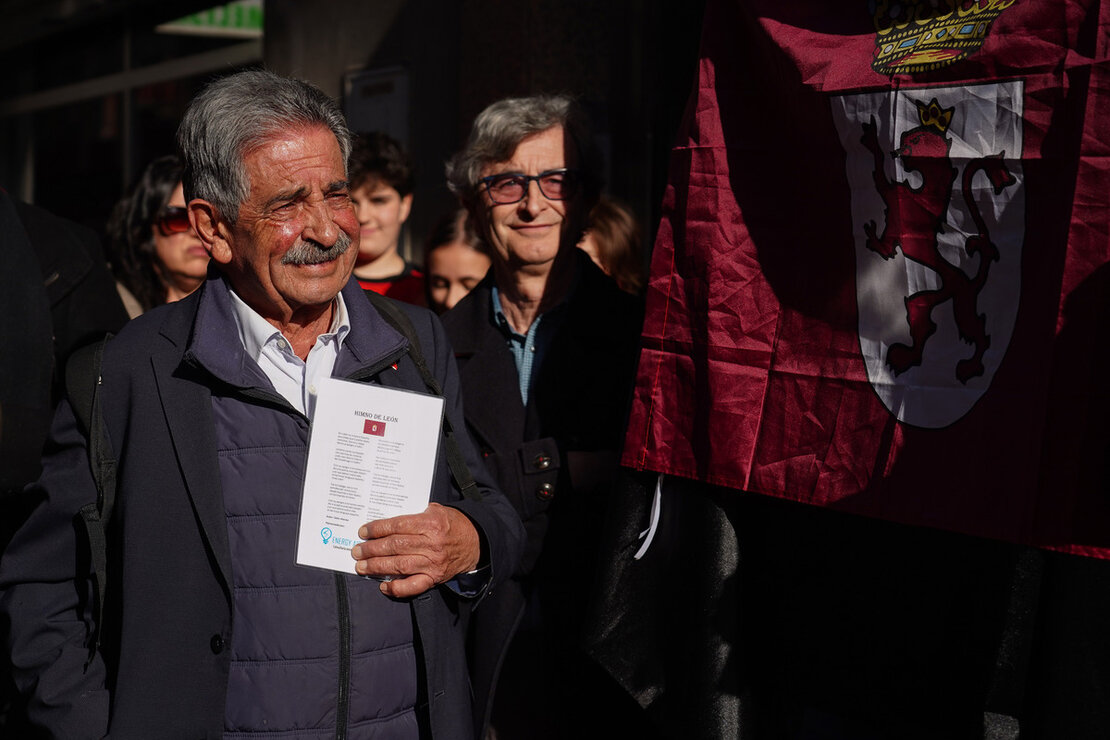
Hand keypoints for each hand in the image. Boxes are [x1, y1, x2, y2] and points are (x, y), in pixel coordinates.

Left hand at [350, 503, 480, 597]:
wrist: (476, 542)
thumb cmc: (454, 524)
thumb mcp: (438, 510)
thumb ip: (416, 514)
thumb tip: (388, 522)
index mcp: (431, 523)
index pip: (397, 526)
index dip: (377, 529)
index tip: (363, 532)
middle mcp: (431, 543)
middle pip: (395, 546)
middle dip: (372, 549)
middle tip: (357, 551)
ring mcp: (433, 562)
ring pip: (399, 565)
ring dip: (377, 566)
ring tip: (362, 566)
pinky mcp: (435, 578)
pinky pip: (413, 586)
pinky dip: (397, 588)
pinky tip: (383, 586)